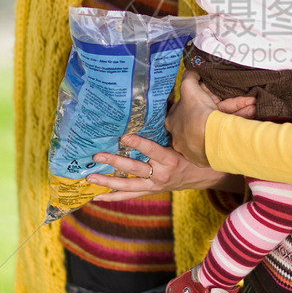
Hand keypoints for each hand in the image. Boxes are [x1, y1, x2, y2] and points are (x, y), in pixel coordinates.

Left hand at [85, 132, 236, 200]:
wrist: (201, 175)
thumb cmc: (190, 151)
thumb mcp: (183, 137)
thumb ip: (171, 120)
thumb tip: (162, 96)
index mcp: (170, 158)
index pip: (152, 149)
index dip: (138, 143)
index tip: (123, 136)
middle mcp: (162, 174)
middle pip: (135, 168)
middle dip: (115, 162)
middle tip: (97, 156)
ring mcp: (154, 185)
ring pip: (128, 185)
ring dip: (108, 181)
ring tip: (90, 177)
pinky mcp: (150, 190)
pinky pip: (129, 195)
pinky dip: (112, 197)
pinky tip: (96, 196)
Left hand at [164, 72, 253, 164]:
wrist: (210, 139)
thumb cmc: (196, 114)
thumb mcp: (189, 88)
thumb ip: (189, 78)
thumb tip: (191, 70)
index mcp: (174, 122)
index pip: (188, 106)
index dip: (203, 96)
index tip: (216, 93)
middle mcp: (184, 136)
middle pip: (206, 115)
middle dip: (227, 105)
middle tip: (241, 99)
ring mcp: (198, 146)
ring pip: (219, 124)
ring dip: (237, 113)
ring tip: (252, 105)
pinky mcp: (212, 154)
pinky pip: (226, 133)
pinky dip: (238, 123)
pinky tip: (251, 113)